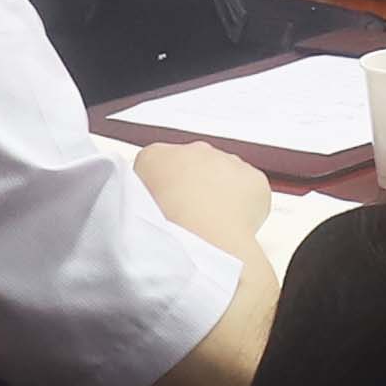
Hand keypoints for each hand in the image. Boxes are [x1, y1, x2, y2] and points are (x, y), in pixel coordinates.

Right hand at [132, 139, 271, 255]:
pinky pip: (251, 189)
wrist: (200, 235)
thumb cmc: (163, 226)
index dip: (165, 187)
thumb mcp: (132, 207)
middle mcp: (193, 151)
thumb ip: (142, 194)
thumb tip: (151, 199)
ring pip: (226, 176)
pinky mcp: (254, 178)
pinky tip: (235, 223)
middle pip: (196, 167)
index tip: (168, 206)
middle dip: (196, 188)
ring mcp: (227, 161)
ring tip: (213, 225)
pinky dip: (248, 204)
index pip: (161, 164)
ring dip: (222, 194)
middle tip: (192, 217)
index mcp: (156, 156)